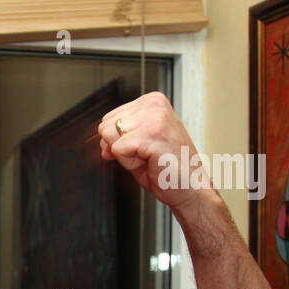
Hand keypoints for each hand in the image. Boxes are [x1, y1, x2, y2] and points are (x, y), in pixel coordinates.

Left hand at [99, 92, 210, 211]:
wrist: (189, 187)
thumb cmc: (168, 168)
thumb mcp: (137, 146)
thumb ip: (118, 137)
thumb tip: (100, 140)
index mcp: (152, 101)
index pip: (109, 118)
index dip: (118, 140)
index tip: (142, 147)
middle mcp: (154, 105)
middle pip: (106, 127)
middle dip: (120, 147)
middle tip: (146, 155)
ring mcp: (155, 119)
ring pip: (110, 138)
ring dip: (126, 156)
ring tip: (149, 158)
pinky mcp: (153, 135)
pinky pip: (118, 150)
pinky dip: (129, 163)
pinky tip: (150, 163)